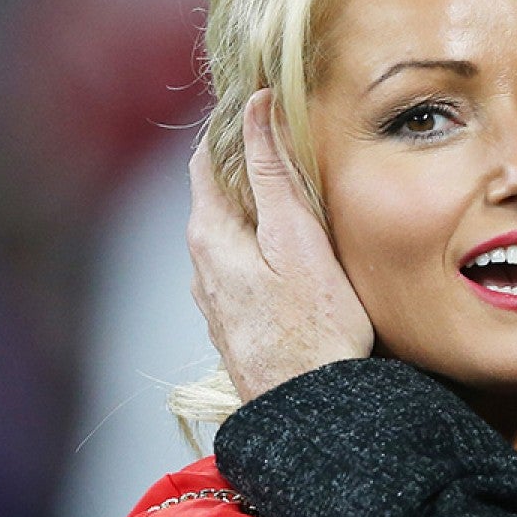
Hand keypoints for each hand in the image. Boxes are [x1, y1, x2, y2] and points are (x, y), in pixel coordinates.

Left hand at [187, 89, 373, 400]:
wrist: (311, 411)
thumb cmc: (315, 327)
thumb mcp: (298, 237)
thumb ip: (274, 171)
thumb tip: (256, 106)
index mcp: (211, 235)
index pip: (205, 160)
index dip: (231, 128)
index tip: (262, 105)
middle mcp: (201, 266)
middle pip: (216, 197)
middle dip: (247, 168)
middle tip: (289, 142)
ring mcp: (214, 299)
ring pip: (228, 235)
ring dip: (254, 211)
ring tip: (295, 195)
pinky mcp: (234, 324)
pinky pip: (239, 267)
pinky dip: (259, 246)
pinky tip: (291, 253)